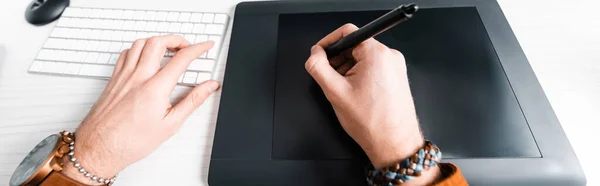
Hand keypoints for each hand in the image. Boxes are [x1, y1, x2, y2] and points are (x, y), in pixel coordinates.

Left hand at [61, 35, 219, 184]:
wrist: (100, 148)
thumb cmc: (130, 141)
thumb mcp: (170, 125)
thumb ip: (192, 101)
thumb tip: (209, 87)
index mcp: (155, 88)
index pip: (182, 58)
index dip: (198, 48)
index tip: (205, 46)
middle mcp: (138, 77)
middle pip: (159, 42)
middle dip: (177, 39)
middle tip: (187, 46)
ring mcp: (124, 76)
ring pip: (141, 43)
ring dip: (158, 40)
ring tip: (168, 48)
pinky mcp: (114, 79)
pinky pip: (126, 53)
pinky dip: (139, 48)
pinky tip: (144, 56)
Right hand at [305, 24, 423, 167]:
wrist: (394, 143)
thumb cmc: (371, 122)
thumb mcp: (335, 92)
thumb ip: (318, 67)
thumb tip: (314, 54)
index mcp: (376, 54)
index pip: (347, 32)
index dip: (328, 42)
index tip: (319, 54)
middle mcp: (389, 56)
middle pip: (355, 45)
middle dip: (338, 59)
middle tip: (330, 78)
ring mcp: (395, 67)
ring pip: (363, 58)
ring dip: (349, 69)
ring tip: (345, 91)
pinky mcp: (397, 77)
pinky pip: (373, 68)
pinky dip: (360, 76)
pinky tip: (356, 94)